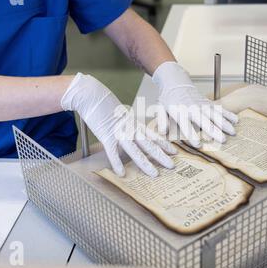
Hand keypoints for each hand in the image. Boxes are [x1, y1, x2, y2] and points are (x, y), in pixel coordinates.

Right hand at [61, 73, 176, 176]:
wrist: (91, 94)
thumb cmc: (104, 102)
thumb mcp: (120, 113)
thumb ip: (127, 123)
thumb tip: (131, 132)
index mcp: (133, 123)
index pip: (152, 135)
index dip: (164, 144)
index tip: (174, 151)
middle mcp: (129, 129)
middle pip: (148, 144)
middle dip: (161, 155)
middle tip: (172, 166)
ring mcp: (119, 133)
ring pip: (135, 150)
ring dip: (145, 163)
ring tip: (154, 174)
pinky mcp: (106, 135)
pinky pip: (112, 152)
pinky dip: (117, 163)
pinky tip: (121, 174)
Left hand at [152, 62, 238, 147]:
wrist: (175, 82)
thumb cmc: (167, 99)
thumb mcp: (160, 109)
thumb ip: (161, 121)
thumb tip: (163, 132)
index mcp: (180, 112)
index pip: (186, 126)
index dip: (191, 135)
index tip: (198, 145)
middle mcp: (192, 109)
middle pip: (204, 121)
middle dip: (213, 130)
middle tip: (222, 140)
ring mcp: (202, 105)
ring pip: (215, 115)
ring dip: (224, 123)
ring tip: (233, 132)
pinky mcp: (208, 103)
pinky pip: (219, 109)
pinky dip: (228, 114)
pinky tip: (236, 120)